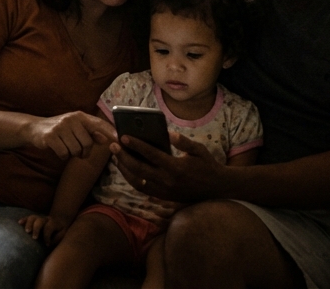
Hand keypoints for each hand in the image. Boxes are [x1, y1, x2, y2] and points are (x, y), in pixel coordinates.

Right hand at [18, 213, 71, 243]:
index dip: (47, 236)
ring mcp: (40, 218)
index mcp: (53, 223)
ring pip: (33, 217)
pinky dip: (24, 220)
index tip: (47, 244)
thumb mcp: (63, 234)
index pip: (48, 228)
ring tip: (27, 231)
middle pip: (39, 221)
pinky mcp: (35, 218)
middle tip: (34, 238)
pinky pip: (28, 217)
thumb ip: (57, 238)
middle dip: (36, 229)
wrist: (60, 220)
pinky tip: (19, 223)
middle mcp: (46, 219)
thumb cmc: (60, 231)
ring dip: (29, 224)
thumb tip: (49, 243)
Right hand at [26, 111, 116, 159]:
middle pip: (87, 143)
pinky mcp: (50, 137)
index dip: (110, 132)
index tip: (119, 140)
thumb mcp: (76, 128)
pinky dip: (63, 156)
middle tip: (78, 151)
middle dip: (84, 152)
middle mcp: (71, 119)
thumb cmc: (60, 129)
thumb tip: (105, 139)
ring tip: (66, 149)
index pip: (99, 124)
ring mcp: (60, 127)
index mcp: (79, 116)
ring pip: (76, 150)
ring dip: (72, 154)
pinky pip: (64, 154)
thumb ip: (91, 132)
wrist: (35, 128)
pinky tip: (58, 150)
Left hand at [111, 131, 227, 201]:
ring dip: (124, 169)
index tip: (123, 136)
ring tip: (116, 156)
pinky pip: (142, 189)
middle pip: (139, 169)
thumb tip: (168, 133)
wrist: (217, 189)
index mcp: (176, 167)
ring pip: (137, 181)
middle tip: (113, 145)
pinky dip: (131, 179)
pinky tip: (126, 169)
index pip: (151, 155)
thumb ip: (183, 141)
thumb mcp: (199, 150)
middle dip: (123, 156)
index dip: (136, 145)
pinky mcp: (163, 196)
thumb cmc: (207, 165)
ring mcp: (164, 191)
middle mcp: (168, 180)